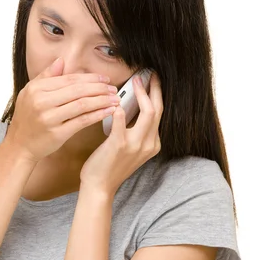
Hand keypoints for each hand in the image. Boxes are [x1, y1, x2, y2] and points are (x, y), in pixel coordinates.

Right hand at [4, 57, 121, 162]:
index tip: (104, 79)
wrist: (19, 146)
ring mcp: (49, 118)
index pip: (69, 79)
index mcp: (36, 89)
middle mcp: (42, 101)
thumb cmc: (26, 120)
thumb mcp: (29, 93)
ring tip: (114, 99)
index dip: (89, 78)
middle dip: (99, 88)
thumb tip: (61, 61)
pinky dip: (97, 115)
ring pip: (82, 104)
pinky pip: (82, 121)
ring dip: (102, 101)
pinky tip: (108, 111)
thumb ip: (45, 76)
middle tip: (113, 89)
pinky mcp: (57, 133)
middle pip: (78, 90)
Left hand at [79, 72, 163, 197]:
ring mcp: (136, 146)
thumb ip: (134, 131)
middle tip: (149, 72)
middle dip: (155, 88)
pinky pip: (123, 125)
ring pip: (149, 114)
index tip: (153, 79)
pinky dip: (121, 112)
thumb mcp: (129, 148)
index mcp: (152, 143)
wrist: (99, 187)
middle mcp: (148, 144)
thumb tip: (131, 107)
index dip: (157, 94)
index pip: (159, 113)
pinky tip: (117, 103)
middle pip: (158, 110)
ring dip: (142, 94)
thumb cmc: (110, 166)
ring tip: (136, 81)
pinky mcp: (119, 146)